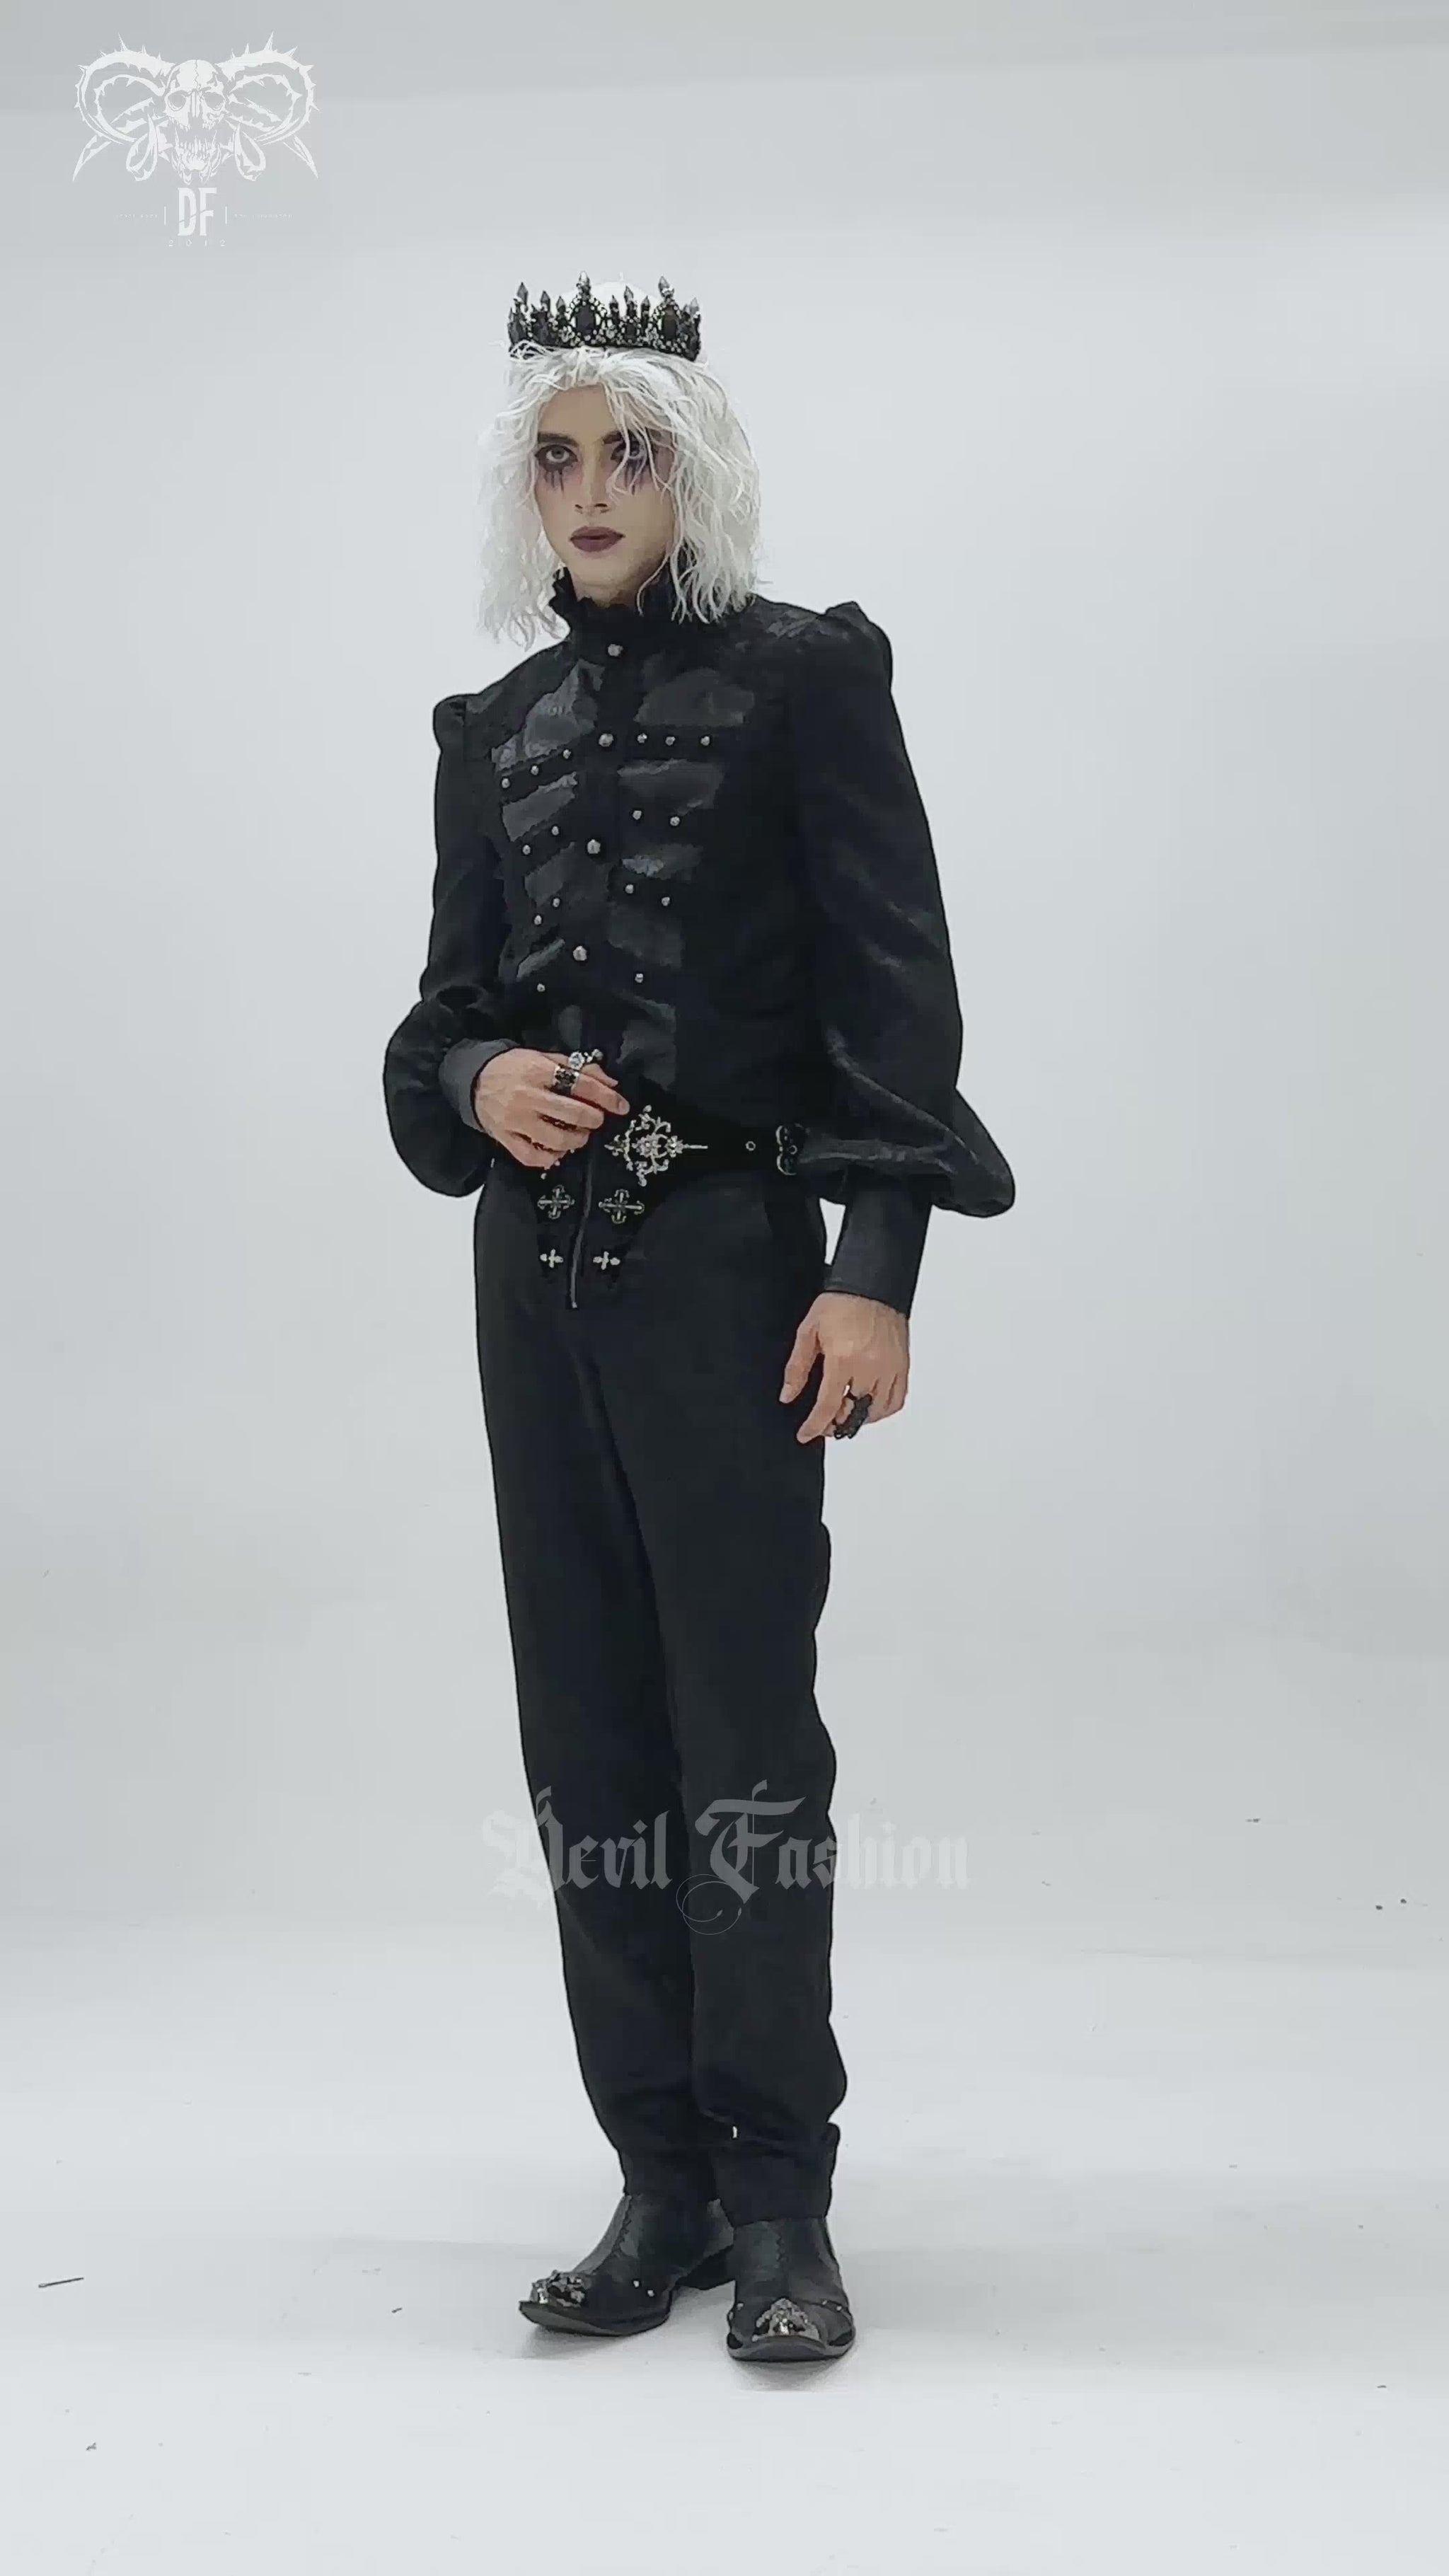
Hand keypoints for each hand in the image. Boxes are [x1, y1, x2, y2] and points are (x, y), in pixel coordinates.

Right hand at [473, 1049, 629, 1167]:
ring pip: (556, 1139)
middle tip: (596, 1119)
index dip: (607, 1097)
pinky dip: (550, 1157)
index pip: (581, 1085)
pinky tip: (557, 1150)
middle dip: (594, 1119)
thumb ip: (578, 1068)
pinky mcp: (505, 1138)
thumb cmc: (513, 1068)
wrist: (474, 1080)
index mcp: (538, 1071)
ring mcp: (515, 1120)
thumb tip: (610, 1082)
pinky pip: (533, 1156)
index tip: (620, 1105)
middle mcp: (527, 1096)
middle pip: (573, 1114)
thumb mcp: (545, 1058)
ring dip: (577, 1140)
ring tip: (579, 1134)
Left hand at [779, 1291, 908, 1442]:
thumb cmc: (841, 1302)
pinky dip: (882, 1410)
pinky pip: (897, 1400)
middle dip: (835, 1423)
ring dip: (859, 1418)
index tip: (806, 1434)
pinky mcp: (902, 1365)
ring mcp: (890, 1368)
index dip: (814, 1426)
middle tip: (824, 1422)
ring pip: (877, 1411)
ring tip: (845, 1413)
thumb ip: (797, 1367)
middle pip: (853, 1413)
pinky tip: (869, 1406)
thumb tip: (788, 1395)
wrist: (871, 1283)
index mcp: (844, 1359)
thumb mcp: (809, 1331)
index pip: (828, 1406)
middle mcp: (870, 1367)